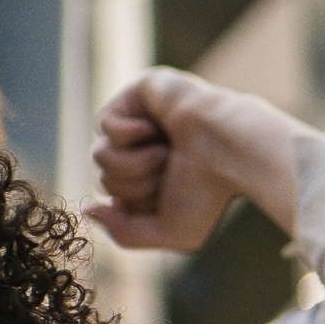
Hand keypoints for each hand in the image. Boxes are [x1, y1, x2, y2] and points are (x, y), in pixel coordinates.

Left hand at [86, 66, 313, 252]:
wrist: (236, 155)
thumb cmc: (210, 194)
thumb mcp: (167, 232)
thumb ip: (122, 233)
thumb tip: (88, 209)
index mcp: (155, 176)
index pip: (112, 196)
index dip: (130, 203)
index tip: (164, 197)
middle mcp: (148, 148)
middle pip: (104, 176)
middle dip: (133, 184)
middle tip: (171, 171)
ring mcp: (145, 119)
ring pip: (100, 154)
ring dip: (132, 163)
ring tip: (167, 153)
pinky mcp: (141, 90)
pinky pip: (104, 122)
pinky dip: (129, 133)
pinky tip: (158, 128)